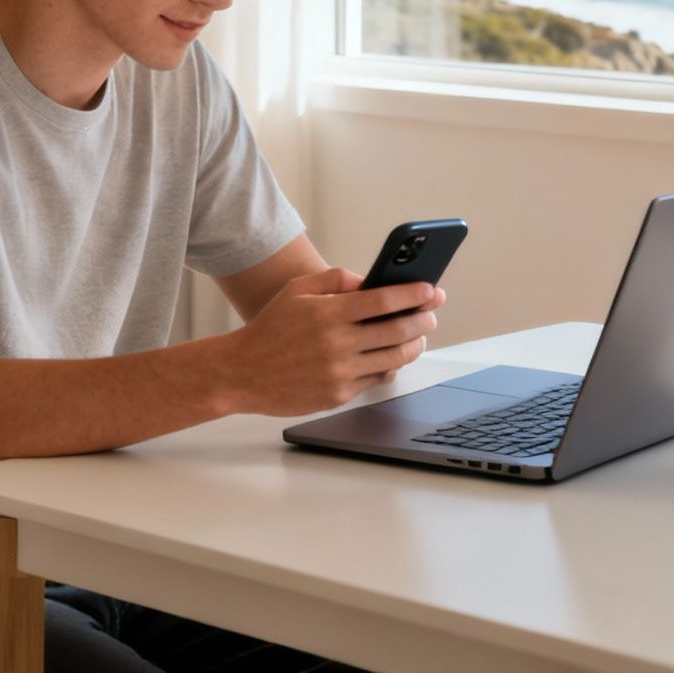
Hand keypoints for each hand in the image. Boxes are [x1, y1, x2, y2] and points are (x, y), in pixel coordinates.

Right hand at [223, 266, 445, 415]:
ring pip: (394, 358)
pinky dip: (390, 366)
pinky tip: (392, 357)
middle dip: (423, 319)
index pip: (384, 300)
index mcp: (328, 312)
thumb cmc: (271, 327)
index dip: (413, 294)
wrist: (242, 373)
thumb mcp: (297, 290)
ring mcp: (339, 372)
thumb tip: (371, 281)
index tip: (431, 289)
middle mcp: (337, 343)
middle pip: (398, 331)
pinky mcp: (338, 395)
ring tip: (418, 335)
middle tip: (430, 313)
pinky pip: (376, 379)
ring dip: (414, 345)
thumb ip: (336, 278)